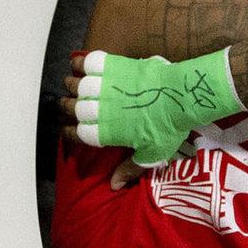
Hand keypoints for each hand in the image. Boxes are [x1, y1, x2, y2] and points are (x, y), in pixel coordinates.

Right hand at [61, 47, 243, 165]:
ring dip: (71, 85)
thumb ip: (129, 169)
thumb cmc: (168, 127)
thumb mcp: (151, 155)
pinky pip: (89, 63)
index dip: (69, 132)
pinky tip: (77, 63)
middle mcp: (100, 109)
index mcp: (107, 132)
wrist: (181, 96)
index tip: (67, 130)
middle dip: (67, 107)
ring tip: (71, 86)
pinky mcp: (114, 67)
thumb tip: (114, 186)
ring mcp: (105, 86)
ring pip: (76, 85)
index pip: (78, 134)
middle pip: (72, 108)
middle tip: (68, 105)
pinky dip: (80, 62)